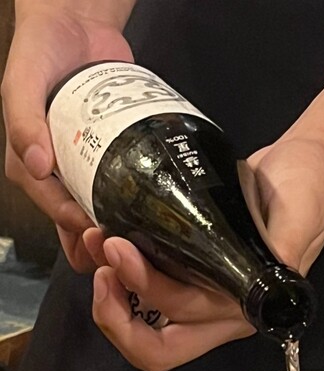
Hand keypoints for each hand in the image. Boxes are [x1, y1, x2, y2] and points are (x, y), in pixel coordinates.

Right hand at [1, 5, 132, 271]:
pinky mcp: (112, 159)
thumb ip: (23, 119)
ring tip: (145, 239)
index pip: (53, 208)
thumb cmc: (41, 51)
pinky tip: (155, 216)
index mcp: (30, 166)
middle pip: (77, 224)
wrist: (78, 25)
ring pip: (102, 214)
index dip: (76, 228)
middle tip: (128, 244)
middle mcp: (58, 175)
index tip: (102, 233)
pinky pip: (122, 190)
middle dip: (100, 241)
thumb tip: (39, 165)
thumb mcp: (21, 81)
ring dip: (120, 232)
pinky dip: (135, 207)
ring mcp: (87, 169)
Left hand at [85, 137, 323, 370]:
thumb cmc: (307, 190)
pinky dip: (117, 277)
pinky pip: (142, 294)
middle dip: (115, 314)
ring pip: (142, 326)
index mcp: (244, 307)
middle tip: (100, 266)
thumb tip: (261, 291)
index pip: (185, 320)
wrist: (302, 167)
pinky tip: (104, 242)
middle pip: (154, 346)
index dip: (147, 292)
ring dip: (109, 296)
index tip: (122, 247)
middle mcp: (216, 312)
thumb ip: (285, 252)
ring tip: (94, 245)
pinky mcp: (186, 271)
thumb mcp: (301, 217)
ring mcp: (198, 293)